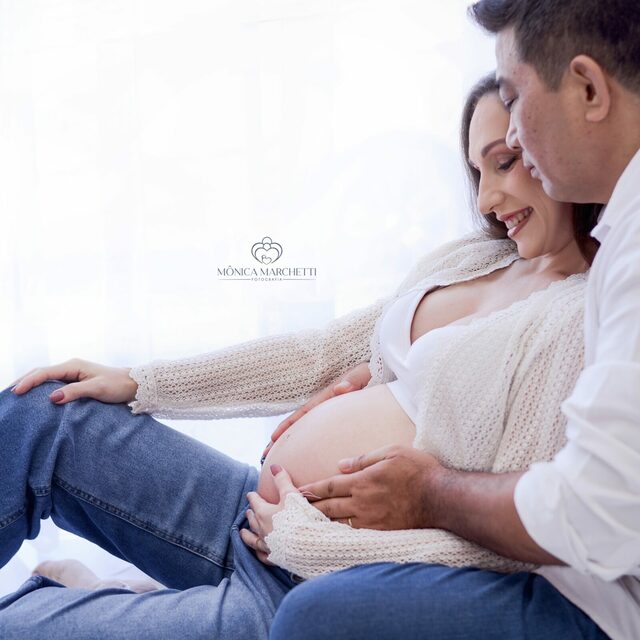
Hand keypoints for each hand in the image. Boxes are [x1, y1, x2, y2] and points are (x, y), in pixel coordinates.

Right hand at [9, 358, 138, 405]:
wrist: (134, 384)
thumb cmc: (118, 385)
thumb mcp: (97, 389)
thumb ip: (75, 392)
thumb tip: (51, 398)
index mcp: (73, 366)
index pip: (44, 372)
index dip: (28, 382)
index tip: (15, 393)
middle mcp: (71, 367)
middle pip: (41, 372)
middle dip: (24, 381)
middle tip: (8, 394)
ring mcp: (73, 374)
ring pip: (46, 378)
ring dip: (31, 384)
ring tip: (16, 395)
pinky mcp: (77, 381)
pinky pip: (54, 384)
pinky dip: (41, 389)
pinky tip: (35, 398)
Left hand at [240, 464, 299, 563]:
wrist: (308, 545)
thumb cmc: (299, 518)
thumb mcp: (291, 495)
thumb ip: (282, 480)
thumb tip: (273, 466)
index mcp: (265, 513)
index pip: (256, 502)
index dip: (253, 497)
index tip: (251, 494)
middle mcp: (263, 529)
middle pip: (253, 520)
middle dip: (251, 514)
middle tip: (248, 511)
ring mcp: (267, 545)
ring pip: (253, 539)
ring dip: (247, 534)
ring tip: (243, 532)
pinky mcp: (275, 557)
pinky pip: (262, 555)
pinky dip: (258, 553)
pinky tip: (257, 553)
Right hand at [261, 362, 371, 459]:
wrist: (380, 367)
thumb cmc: (372, 371)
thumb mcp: (363, 374)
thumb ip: (353, 381)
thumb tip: (339, 389)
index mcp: (329, 395)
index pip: (304, 412)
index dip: (288, 425)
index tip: (273, 438)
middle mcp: (325, 401)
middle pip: (299, 421)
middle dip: (282, 437)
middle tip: (264, 454)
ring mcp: (330, 407)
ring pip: (306, 425)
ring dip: (291, 439)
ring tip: (277, 456)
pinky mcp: (337, 413)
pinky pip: (318, 427)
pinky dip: (307, 438)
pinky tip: (304, 452)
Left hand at [298, 445, 445, 529]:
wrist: (441, 498)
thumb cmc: (418, 470)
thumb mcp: (391, 452)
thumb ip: (363, 459)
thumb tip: (340, 465)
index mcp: (362, 481)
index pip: (328, 486)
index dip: (309, 489)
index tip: (293, 492)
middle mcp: (362, 502)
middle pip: (327, 507)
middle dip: (307, 508)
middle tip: (288, 512)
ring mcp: (370, 521)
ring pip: (338, 523)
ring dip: (319, 523)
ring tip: (303, 525)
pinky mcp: (381, 533)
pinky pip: (354, 535)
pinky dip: (339, 535)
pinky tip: (330, 537)